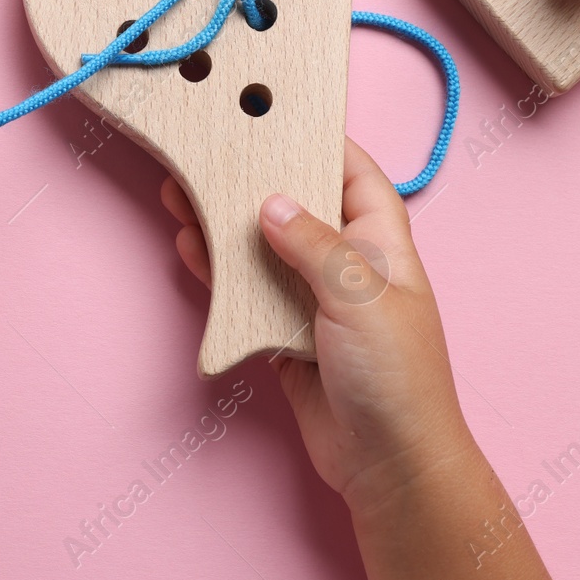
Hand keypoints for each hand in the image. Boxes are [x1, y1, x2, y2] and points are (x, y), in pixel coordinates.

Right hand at [164, 139, 564, 579]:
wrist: (391, 467)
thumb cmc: (398, 380)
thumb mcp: (360, 298)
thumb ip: (314, 246)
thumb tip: (273, 203)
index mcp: (382, 243)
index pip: (353, 172)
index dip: (319, 139)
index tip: (274, 112)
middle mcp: (349, 265)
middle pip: (297, 206)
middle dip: (253, 180)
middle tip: (208, 152)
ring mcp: (316, 301)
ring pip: (264, 249)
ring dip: (225, 226)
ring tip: (182, 194)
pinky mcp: (286, 336)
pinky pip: (247, 294)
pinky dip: (219, 274)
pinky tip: (190, 250)